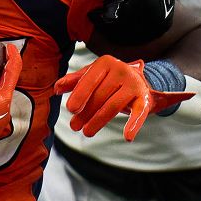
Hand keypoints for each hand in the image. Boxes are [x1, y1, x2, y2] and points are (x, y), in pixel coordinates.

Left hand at [55, 55, 192, 141]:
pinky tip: (128, 137)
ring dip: (98, 121)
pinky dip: (134, 125)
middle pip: (100, 96)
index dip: (79, 95)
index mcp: (105, 63)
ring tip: (86, 132)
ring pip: (113, 106)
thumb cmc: (108, 79)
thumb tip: (56, 88)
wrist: (138, 79)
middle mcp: (121, 70)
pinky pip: (139, 113)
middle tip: (74, 127)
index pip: (89, 80)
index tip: (71, 110)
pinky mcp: (144, 99)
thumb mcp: (91, 76)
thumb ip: (74, 81)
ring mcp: (134, 84)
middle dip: (85, 113)